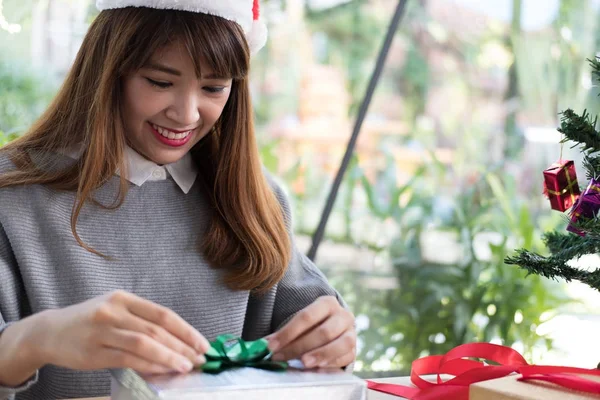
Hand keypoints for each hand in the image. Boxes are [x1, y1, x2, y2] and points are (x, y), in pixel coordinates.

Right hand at [35, 290, 209, 374]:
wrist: (49, 332)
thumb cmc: (89, 322)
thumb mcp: (115, 310)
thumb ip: (141, 321)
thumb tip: (177, 341)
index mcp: (124, 298)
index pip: (163, 314)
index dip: (186, 330)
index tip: (202, 343)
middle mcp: (114, 311)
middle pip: (157, 329)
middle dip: (182, 345)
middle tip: (200, 357)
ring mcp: (103, 331)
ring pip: (144, 343)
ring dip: (169, 356)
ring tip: (186, 365)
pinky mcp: (94, 352)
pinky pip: (128, 359)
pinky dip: (149, 365)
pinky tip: (163, 370)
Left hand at [266, 296, 355, 368]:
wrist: (335, 326)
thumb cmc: (312, 324)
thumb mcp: (300, 322)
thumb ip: (285, 333)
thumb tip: (263, 344)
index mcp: (327, 303)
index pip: (306, 316)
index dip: (288, 332)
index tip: (271, 346)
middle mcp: (343, 315)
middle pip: (323, 332)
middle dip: (300, 346)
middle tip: (282, 357)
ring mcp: (351, 333)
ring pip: (340, 344)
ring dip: (320, 354)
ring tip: (303, 363)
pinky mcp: (354, 349)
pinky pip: (345, 357)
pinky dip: (331, 363)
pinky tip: (317, 368)